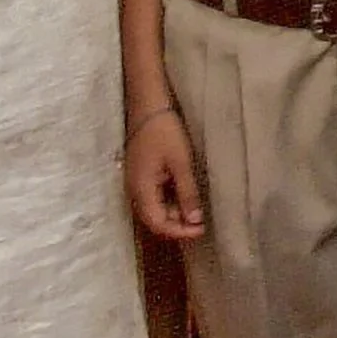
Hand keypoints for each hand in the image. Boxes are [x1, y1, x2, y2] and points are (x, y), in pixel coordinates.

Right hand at [125, 108, 203, 239]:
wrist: (148, 106)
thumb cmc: (165, 131)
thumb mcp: (181, 163)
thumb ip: (187, 193)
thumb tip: (194, 221)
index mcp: (141, 190)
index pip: (158, 224)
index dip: (179, 232)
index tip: (201, 230)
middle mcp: (134, 191)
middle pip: (154, 219)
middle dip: (178, 224)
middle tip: (202, 222)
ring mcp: (136, 182)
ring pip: (155, 208)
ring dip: (175, 212)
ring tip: (196, 209)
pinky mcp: (141, 174)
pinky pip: (154, 196)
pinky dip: (170, 200)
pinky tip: (185, 195)